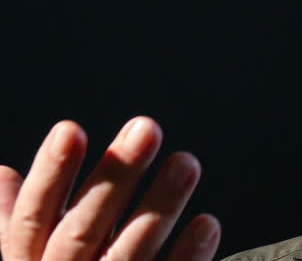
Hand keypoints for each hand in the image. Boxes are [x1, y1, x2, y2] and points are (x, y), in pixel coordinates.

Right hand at [0, 116, 220, 260]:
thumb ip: (13, 223)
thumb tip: (4, 175)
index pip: (33, 216)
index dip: (51, 174)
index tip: (71, 129)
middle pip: (84, 229)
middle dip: (114, 177)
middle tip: (148, 127)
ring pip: (129, 254)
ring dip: (160, 207)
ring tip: (187, 161)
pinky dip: (187, 257)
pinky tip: (208, 223)